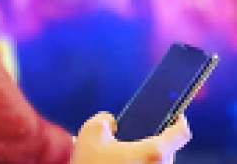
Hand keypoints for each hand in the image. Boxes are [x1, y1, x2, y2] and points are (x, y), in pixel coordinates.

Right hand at [71, 112, 190, 163]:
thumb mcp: (91, 131)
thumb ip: (105, 119)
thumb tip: (112, 123)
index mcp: (153, 153)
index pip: (181, 133)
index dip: (180, 120)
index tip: (175, 115)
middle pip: (167, 150)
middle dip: (152, 141)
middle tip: (135, 135)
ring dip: (145, 158)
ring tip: (123, 154)